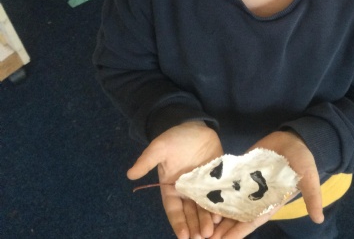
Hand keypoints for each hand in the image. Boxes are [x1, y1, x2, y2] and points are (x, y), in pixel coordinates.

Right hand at [127, 121, 223, 238]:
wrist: (194, 125)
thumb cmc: (174, 138)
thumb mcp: (159, 148)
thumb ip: (147, 161)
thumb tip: (130, 174)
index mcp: (171, 188)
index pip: (174, 210)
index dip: (178, 223)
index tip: (183, 236)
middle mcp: (187, 191)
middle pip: (190, 213)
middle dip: (194, 226)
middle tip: (201, 237)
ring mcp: (203, 186)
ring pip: (204, 207)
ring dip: (206, 220)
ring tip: (211, 231)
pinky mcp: (217, 178)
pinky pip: (218, 194)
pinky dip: (219, 205)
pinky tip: (222, 214)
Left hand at [211, 131, 322, 238]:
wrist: (296, 138)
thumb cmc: (303, 159)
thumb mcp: (309, 178)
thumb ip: (312, 196)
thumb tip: (319, 218)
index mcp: (271, 201)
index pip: (252, 221)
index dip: (238, 232)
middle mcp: (257, 195)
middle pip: (237, 214)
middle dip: (223, 227)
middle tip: (203, 236)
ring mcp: (249, 181)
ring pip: (230, 199)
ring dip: (217, 210)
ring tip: (200, 220)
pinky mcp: (243, 167)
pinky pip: (229, 180)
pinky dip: (218, 189)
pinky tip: (204, 194)